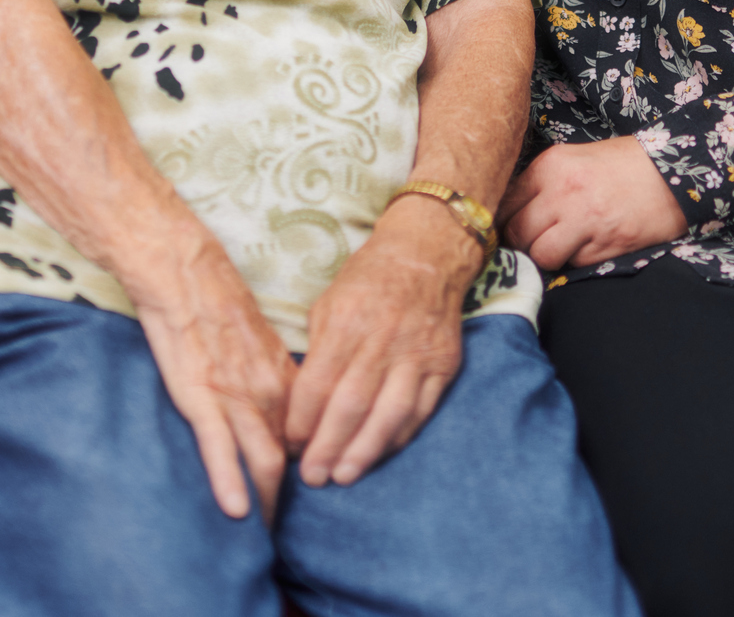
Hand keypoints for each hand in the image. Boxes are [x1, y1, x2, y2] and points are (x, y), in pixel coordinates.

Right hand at [127, 232, 298, 522]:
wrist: (183, 270)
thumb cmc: (215, 302)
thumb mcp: (258, 342)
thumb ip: (272, 377)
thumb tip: (280, 409)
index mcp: (284, 378)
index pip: (305, 438)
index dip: (306, 471)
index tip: (305, 497)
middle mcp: (268, 392)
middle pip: (287, 459)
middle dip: (287, 501)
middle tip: (282, 535)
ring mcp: (235, 397)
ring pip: (260, 460)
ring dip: (263, 503)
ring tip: (262, 539)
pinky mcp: (200, 397)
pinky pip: (218, 448)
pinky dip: (228, 480)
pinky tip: (234, 511)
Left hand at [286, 196, 475, 487]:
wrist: (426, 256)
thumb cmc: (367, 281)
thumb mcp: (329, 303)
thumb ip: (317, 351)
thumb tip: (298, 405)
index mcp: (347, 320)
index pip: (318, 382)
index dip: (302, 420)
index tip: (290, 446)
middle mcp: (383, 338)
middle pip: (352, 403)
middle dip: (328, 445)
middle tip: (312, 476)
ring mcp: (417, 354)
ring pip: (389, 413)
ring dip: (364, 451)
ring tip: (343, 476)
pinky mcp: (444, 365)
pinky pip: (420, 410)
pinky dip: (397, 437)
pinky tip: (378, 455)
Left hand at [497, 136, 685, 272]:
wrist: (673, 171)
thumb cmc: (622, 165)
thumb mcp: (574, 159)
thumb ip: (542, 184)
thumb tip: (510, 214)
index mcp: (550, 166)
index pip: (505, 204)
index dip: (504, 223)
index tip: (508, 231)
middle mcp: (562, 192)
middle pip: (517, 233)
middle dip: (521, 244)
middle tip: (533, 244)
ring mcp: (584, 220)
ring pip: (540, 255)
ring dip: (547, 257)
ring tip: (562, 246)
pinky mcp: (606, 244)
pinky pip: (573, 264)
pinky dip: (576, 261)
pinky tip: (590, 245)